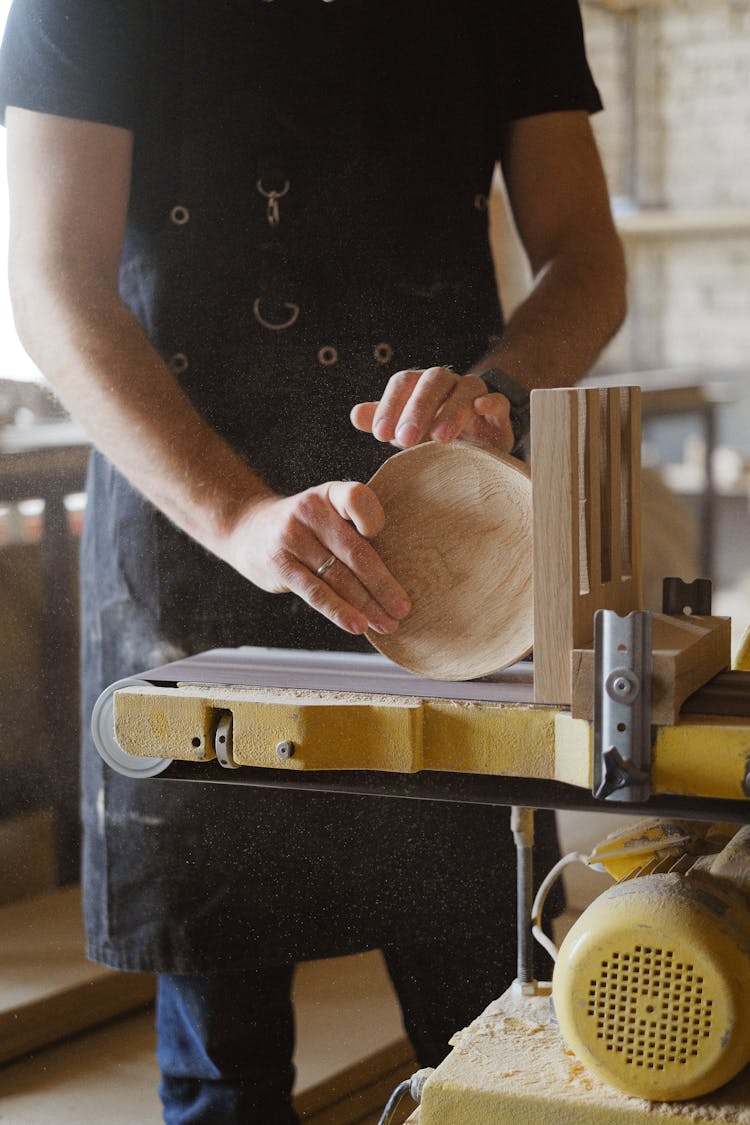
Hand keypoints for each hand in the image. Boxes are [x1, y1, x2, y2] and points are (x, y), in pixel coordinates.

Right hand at [220, 482, 410, 635]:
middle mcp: (310, 510)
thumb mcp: (328, 512)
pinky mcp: (279, 564)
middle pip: (355, 551)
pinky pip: (315, 592)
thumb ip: (356, 529)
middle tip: (403, 609)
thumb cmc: (306, 527)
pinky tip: (358, 625)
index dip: (374, 518)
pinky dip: (339, 611)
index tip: (391, 541)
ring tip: (387, 624)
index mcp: (330, 494)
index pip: (357, 499)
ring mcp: (291, 537)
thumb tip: (402, 572)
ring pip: (338, 577)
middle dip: (383, 584)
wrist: (249, 529)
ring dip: (367, 605)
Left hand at [350, 366, 514, 452]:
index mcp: (421, 385)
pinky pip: (498, 400)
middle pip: (433, 382)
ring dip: (451, 412)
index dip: (390, 404)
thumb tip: (356, 414)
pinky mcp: (499, 414)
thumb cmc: (434, 433)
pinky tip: (481, 409)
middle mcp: (448, 384)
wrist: (477, 445)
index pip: (403, 382)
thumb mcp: (406, 429)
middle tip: (404, 439)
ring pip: (465, 390)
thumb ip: (382, 421)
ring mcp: (476, 396)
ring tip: (439, 439)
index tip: (380, 434)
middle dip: (417, 410)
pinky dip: (491, 402)